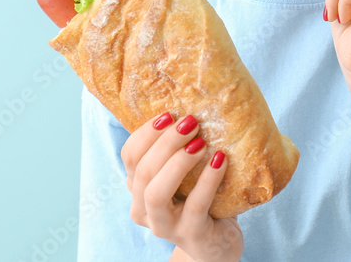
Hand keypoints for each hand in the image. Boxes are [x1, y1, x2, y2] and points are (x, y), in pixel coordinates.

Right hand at [121, 114, 242, 261]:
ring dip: (178, 162)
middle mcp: (143, 209)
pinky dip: (207, 180)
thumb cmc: (200, 199)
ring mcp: (164, 226)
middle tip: (191, 122)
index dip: (146, 133)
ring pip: (157, 192)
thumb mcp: (184, 174)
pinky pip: (195, 205)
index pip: (129, 156)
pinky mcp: (191, 235)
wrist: (217, 243)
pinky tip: (220, 160)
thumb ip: (179, 149)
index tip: (169, 113)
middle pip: (142, 170)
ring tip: (201, 142)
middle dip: (166, 142)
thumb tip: (189, 108)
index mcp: (138, 188)